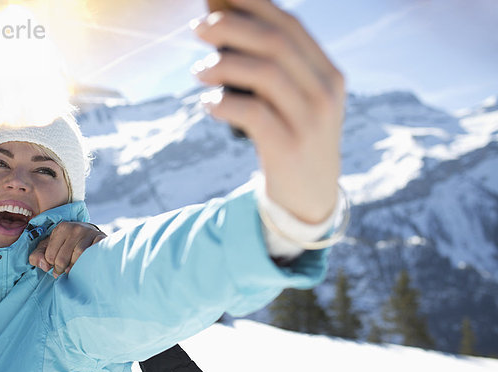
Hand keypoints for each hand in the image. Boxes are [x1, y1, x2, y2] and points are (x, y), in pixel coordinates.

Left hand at [29, 222, 106, 277]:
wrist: (92, 235)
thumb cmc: (68, 243)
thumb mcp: (50, 246)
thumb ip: (37, 256)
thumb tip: (44, 266)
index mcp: (61, 228)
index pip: (50, 256)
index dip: (51, 265)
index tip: (56, 265)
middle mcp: (75, 228)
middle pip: (62, 259)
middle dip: (61, 269)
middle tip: (64, 272)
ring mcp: (89, 233)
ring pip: (77, 258)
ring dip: (74, 268)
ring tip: (74, 270)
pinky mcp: (101, 238)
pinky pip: (92, 255)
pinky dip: (88, 262)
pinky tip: (86, 265)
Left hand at [192, 0, 343, 223]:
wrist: (309, 198)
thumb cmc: (291, 141)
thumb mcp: (293, 102)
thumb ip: (270, 69)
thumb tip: (221, 30)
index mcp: (328, 74)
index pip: (290, 25)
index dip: (252, 4)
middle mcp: (325, 93)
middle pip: (275, 43)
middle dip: (231, 27)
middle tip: (197, 28)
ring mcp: (310, 121)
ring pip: (265, 74)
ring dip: (223, 65)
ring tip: (198, 72)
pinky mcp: (288, 148)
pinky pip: (252, 114)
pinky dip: (224, 103)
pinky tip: (208, 104)